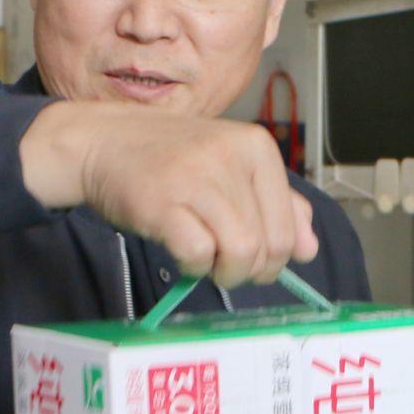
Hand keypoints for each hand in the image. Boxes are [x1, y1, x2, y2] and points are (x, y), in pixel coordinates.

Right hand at [19, 102, 317, 287]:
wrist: (104, 142)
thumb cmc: (171, 161)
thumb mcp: (232, 169)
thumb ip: (278, 204)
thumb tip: (309, 249)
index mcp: (257, 147)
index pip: (289, 226)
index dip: (275, 257)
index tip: (250, 257)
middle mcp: (231, 157)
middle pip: (268, 246)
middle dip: (250, 270)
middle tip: (225, 264)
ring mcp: (196, 177)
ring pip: (240, 252)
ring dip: (223, 272)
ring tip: (205, 259)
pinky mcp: (163, 201)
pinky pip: (198, 254)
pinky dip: (193, 266)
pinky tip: (181, 251)